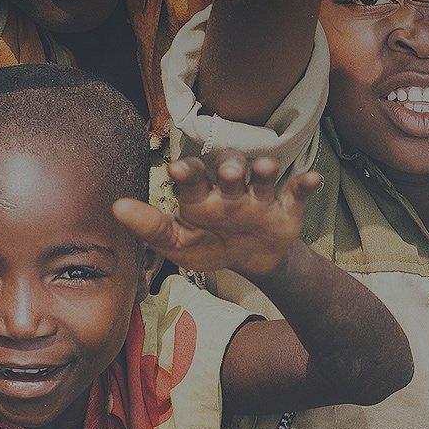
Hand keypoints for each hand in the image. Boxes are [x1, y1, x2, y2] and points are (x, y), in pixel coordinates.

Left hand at [112, 153, 321, 279]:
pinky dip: (306, 184)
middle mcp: (229, 189)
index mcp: (200, 196)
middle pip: (230, 168)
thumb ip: (149, 228)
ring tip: (264, 169)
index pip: (192, 177)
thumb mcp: (178, 243)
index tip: (178, 170)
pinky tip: (312, 180)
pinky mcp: (286, 207)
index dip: (187, 172)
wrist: (249, 260)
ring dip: (264, 170)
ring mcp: (259, 196)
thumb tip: (116, 207)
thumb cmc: (207, 245)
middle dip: (229, 168)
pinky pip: (297, 191)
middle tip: (226, 174)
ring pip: (263, 175)